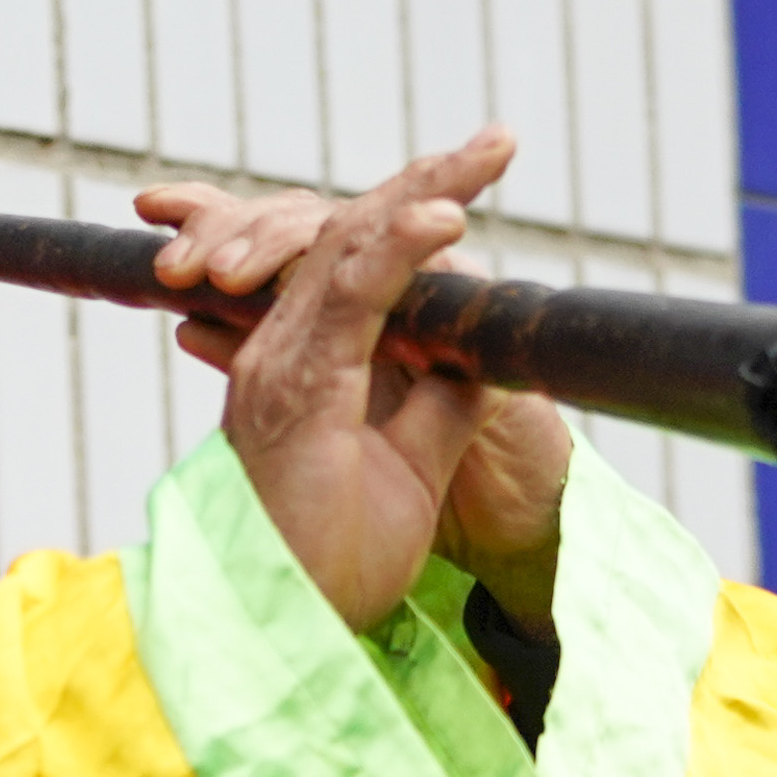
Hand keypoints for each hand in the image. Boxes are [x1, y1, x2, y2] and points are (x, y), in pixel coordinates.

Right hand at [137, 131, 570, 635]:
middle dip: (428, 179)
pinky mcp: (294, 391)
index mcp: (310, 360)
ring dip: (419, 196)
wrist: (278, 638)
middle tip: (498, 138)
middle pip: (349, 232)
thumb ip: (441, 400)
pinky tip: (444, 222)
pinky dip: (395, 254)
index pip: (363, 259)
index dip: (422, 206)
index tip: (485, 163)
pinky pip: (347, 302)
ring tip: (482, 161)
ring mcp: (283, 364)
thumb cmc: (329, 564)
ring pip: (343, 248)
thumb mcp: (413, 467)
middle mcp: (285, 348)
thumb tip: (485, 344)